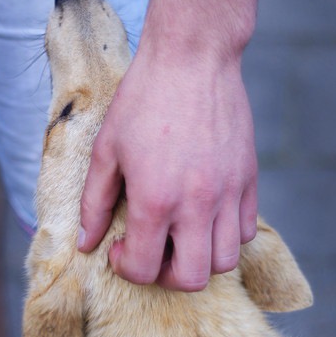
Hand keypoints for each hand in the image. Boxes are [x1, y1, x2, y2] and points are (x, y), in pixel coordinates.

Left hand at [78, 48, 257, 291]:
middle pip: (191, 279)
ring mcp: (228, 194)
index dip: (126, 268)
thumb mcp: (106, 150)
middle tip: (153, 251)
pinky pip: (245, 230)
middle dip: (166, 275)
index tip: (120, 247)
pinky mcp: (249, 179)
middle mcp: (196, 205)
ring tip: (181, 235)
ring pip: (224, 261)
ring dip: (199, 258)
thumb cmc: (143, 100)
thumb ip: (94, 202)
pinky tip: (204, 214)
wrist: (192, 58)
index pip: (144, 269)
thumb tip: (86, 242)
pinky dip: (224, 235)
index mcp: (155, 200)